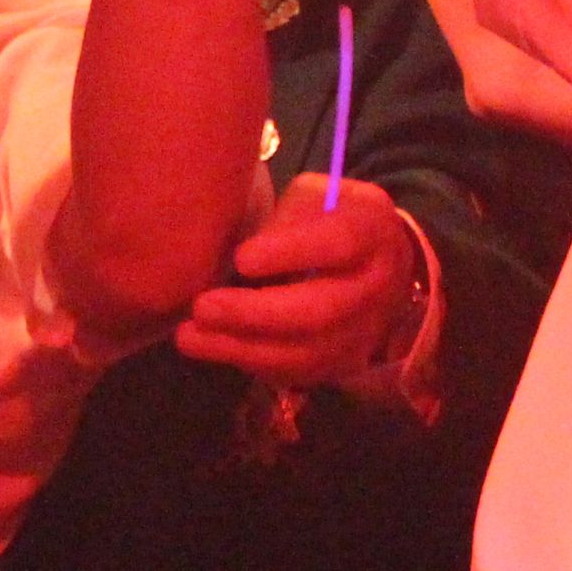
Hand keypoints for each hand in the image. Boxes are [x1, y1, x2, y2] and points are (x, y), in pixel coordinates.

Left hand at [175, 177, 419, 386]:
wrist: (381, 259)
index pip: (337, 246)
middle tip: (202, 307)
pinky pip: (298, 374)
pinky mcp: (346, 363)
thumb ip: (284, 218)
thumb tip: (237, 258)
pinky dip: (253, 364)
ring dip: (243, 349)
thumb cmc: (331, 216)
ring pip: (306, 354)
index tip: (240, 258)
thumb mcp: (313, 195)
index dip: (289, 253)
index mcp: (372, 233)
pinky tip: (216, 348)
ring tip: (190, 336)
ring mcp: (366, 333)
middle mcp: (378, 288)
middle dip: (253, 314)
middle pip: (318, 312)